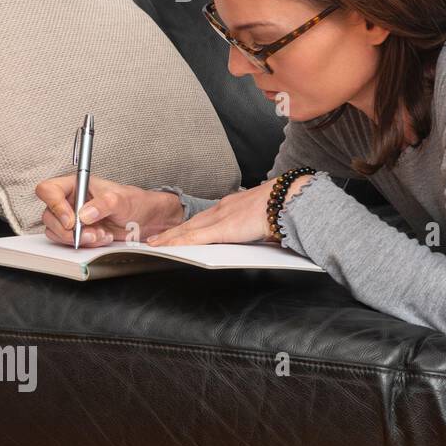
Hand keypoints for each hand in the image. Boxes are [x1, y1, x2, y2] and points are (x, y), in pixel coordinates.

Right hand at [35, 174, 181, 246]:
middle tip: (90, 233)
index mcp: (77, 184)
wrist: (146, 219)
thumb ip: (103, 204)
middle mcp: (70, 200)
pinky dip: (83, 244)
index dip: (54, 205)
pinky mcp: (77, 231)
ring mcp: (72, 217)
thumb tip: (84, 214)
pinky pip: (68, 241)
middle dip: (69, 229)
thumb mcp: (122, 200)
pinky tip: (102, 238)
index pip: (48, 190)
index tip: (71, 220)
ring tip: (101, 235)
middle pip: (49, 215)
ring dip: (77, 238)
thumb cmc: (135, 202)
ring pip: (56, 231)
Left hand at [144, 174, 315, 246]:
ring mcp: (221, 217)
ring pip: (188, 229)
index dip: (192, 225)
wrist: (290, 197)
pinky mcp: (221, 229)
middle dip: (174, 231)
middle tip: (157, 238)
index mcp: (236, 205)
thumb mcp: (269, 216)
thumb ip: (262, 225)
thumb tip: (267, 234)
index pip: (208, 217)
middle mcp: (224, 208)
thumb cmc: (286, 205)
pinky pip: (194, 237)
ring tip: (155, 244)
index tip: (182, 230)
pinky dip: (177, 242)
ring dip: (171, 237)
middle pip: (193, 222)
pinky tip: (164, 247)